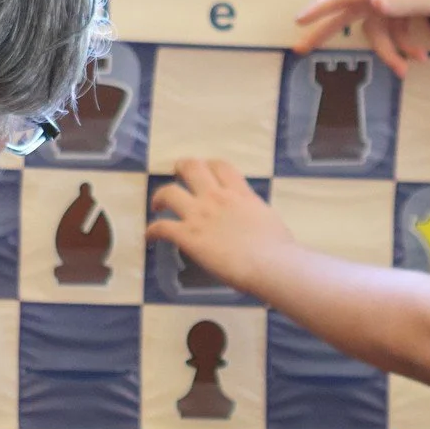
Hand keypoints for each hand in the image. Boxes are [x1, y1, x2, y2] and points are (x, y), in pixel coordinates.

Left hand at [145, 158, 294, 295]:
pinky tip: (150, 237)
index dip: (209, 165)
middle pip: (191, 168)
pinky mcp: (188, 236)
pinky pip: (161, 227)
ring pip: (169, 192)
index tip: (205, 171)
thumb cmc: (279, 248)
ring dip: (160, 197)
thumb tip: (253, 220)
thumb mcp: (268, 218)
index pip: (221, 166)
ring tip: (158, 206)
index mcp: (240, 193)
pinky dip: (152, 231)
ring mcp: (200, 215)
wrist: (271, 263)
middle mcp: (217, 197)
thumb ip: (253, 213)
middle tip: (177, 177)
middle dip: (181, 169)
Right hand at [294, 0, 429, 76]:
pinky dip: (404, 42)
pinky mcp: (404, 1)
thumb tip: (371, 1)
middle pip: (348, 11)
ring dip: (391, 49)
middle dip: (326, 32)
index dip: (321, 8)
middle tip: (300, 50)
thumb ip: (400, 2)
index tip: (300, 20)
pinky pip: (395, 26)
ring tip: (410, 67)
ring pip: (378, 27)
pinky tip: (420, 56)